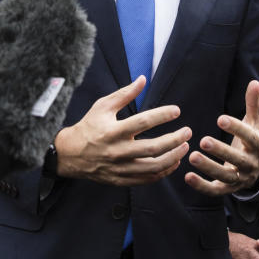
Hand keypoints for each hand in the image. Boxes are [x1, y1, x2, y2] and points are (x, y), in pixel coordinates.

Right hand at [55, 76, 189, 185]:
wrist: (70, 154)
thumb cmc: (88, 126)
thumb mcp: (103, 106)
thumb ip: (125, 94)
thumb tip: (143, 79)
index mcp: (113, 131)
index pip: (143, 122)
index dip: (162, 115)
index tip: (177, 111)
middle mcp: (117, 151)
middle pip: (153, 148)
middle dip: (174, 140)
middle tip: (188, 132)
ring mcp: (120, 168)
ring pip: (153, 167)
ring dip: (173, 157)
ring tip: (184, 147)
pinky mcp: (121, 180)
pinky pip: (147, 179)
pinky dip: (163, 172)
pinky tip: (173, 162)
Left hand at [185, 79, 258, 195]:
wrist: (256, 170)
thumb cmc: (250, 140)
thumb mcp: (254, 122)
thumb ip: (253, 103)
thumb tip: (254, 82)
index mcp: (257, 146)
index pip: (250, 138)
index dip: (236, 129)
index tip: (220, 119)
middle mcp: (251, 165)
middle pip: (238, 160)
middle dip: (221, 151)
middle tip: (203, 140)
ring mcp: (240, 179)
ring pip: (226, 176)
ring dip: (209, 167)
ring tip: (192, 156)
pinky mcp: (228, 189)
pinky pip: (215, 190)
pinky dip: (202, 186)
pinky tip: (187, 176)